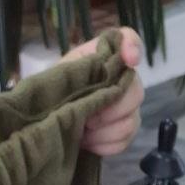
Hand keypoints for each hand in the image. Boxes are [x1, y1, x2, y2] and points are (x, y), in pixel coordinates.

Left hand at [63, 28, 144, 156]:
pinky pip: (125, 141)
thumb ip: (82, 67)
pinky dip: (104, 144)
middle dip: (109, 110)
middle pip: (136, 91)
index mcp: (103, 57)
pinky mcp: (126, 132)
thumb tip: (101, 72)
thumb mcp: (60, 75)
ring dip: (103, 131)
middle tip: (86, 117)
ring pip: (130, 121)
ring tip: (83, 131)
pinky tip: (89, 141)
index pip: (128, 39)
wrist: (49, 125)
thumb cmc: (54, 95)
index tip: (130, 60)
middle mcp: (122, 79)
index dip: (133, 47)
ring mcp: (128, 107)